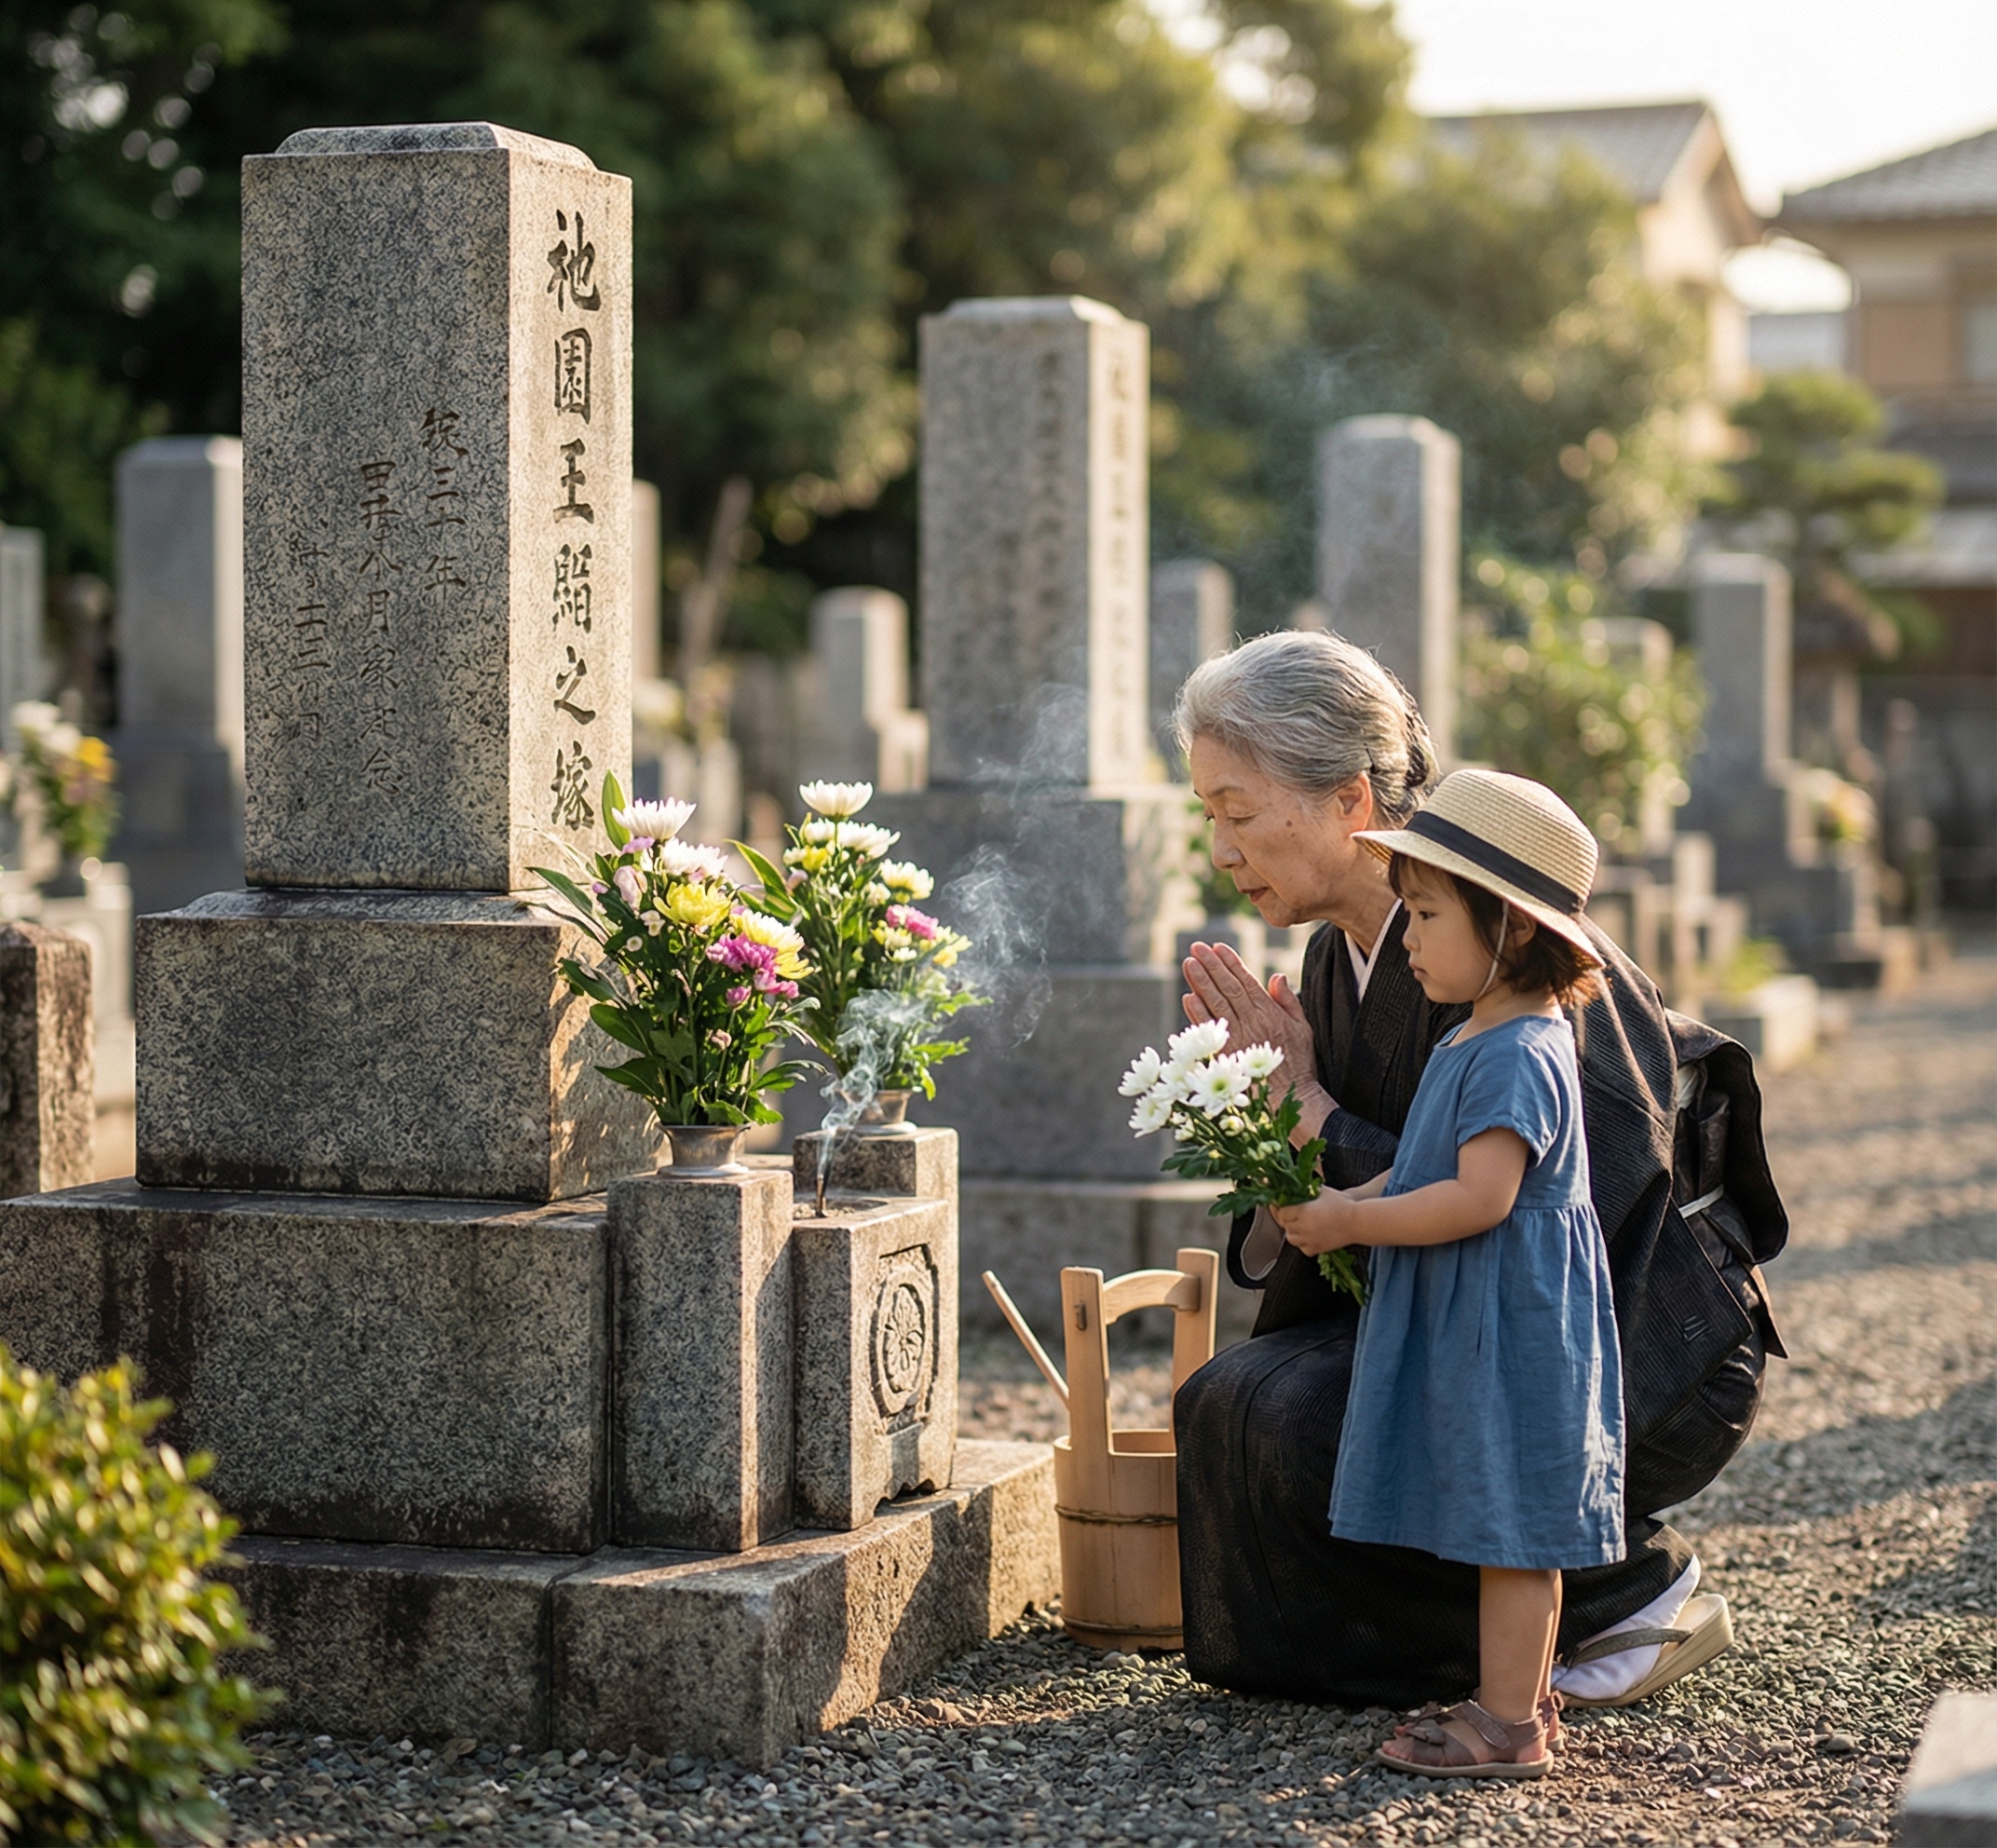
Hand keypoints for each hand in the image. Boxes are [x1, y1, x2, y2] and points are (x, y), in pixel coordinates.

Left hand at [1182, 942, 1329, 1134]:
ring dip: (1201, 983)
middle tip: (1196, 948)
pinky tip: (1188, 997)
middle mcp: (1252, 1022)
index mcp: (1270, 1013)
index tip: (1217, 947)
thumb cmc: (1299, 1063)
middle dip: (1211, 966)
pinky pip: (1209, 1030)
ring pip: (1216, 1004)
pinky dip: (1198, 1013)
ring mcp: (1237, 1038)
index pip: (1246, 981)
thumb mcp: (1303, 1028)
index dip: (1230, 962)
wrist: (1293, 1098)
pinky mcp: (1226, 1055)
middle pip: (1227, 988)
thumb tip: (1276, 976)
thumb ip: (1288, 1001)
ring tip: (1189, 964)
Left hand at [1271, 1191, 1357, 1256]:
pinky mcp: (1318, 1248)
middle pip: (1285, 1226)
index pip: (1282, 1213)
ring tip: (1298, 1226)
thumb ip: (1307, 1190)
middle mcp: (1304, 1227)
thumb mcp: (1323, 1191)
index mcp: (1303, 1211)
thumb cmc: (1343, 1204)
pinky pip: (1304, 1249)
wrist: (1358, 1221)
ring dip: (1293, 1232)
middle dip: (1287, 1220)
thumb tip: (1295, 1186)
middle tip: (1290, 1215)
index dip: (1281, 1209)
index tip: (1282, 1206)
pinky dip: (1303, 1244)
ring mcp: (1310, 1239)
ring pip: (1292, 1239)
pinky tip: (1307, 1236)